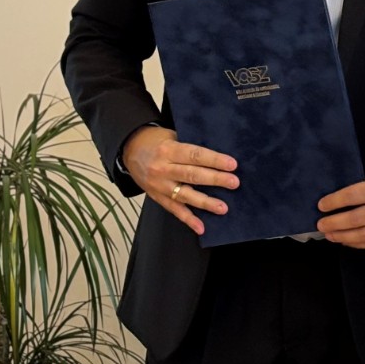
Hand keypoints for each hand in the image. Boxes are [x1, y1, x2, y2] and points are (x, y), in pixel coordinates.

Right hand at [121, 125, 237, 236]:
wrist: (129, 151)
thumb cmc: (156, 142)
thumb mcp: (171, 136)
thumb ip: (189, 146)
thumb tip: (216, 156)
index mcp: (169, 150)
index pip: (195, 155)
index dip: (214, 160)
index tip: (232, 164)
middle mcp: (163, 168)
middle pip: (192, 175)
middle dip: (215, 179)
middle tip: (234, 183)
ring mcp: (160, 185)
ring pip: (185, 195)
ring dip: (205, 202)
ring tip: (223, 207)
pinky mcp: (157, 198)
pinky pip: (174, 210)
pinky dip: (188, 220)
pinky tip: (201, 228)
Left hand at [316, 160, 364, 248]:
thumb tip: (345, 200)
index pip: (353, 197)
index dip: (334, 202)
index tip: (321, 205)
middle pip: (355, 219)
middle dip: (334, 223)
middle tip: (320, 225)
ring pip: (364, 235)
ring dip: (343, 236)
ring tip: (330, 235)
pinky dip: (359, 244)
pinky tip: (348, 242)